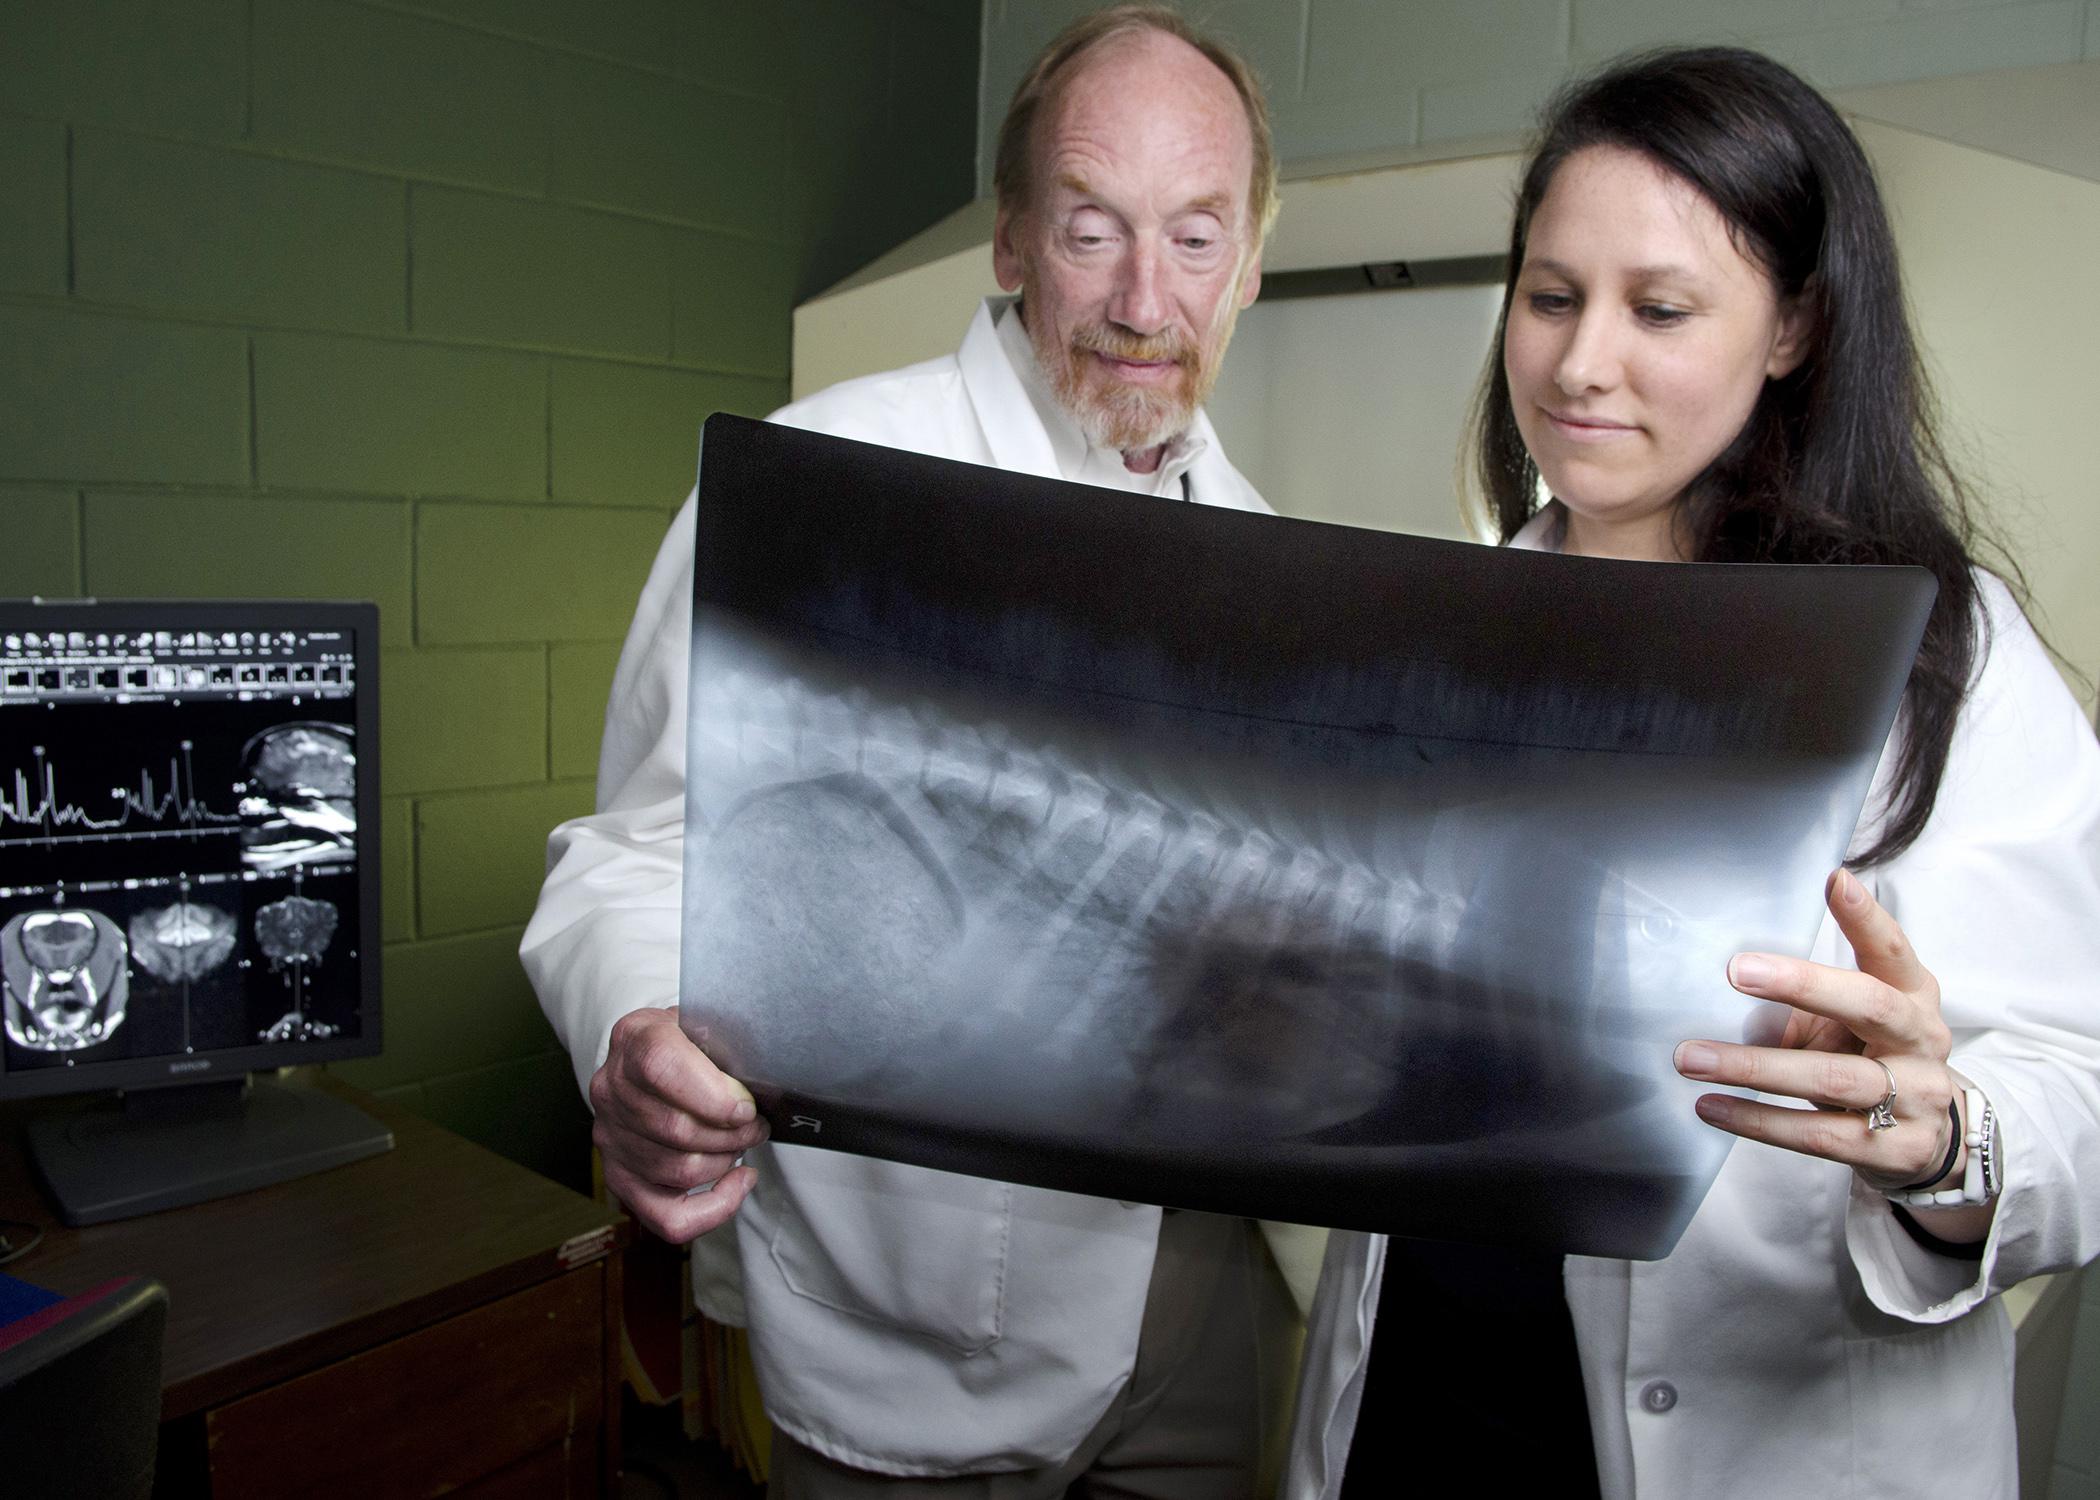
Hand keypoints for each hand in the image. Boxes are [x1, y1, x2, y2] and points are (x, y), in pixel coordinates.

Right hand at [589, 1005, 768, 1240]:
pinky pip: (666, 1216)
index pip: (661, 1067)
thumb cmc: (689, 1040)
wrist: (649, 1054)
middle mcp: (612, 1088)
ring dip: (725, 1162)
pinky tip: (737, 1183)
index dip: (712, 1095)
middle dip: (732, 1134)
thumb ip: (729, 1040)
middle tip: (758, 1126)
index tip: (747, 1107)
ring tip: (744, 1142)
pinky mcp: (619, 1175)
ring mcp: (611, 1135)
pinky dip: (712, 1209)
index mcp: (635, 1038)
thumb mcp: (707, 1021)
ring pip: (677, 1170)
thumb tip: (767, 1074)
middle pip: (675, 1129)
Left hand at [1672, 868, 1965, 1198]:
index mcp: (1912, 994)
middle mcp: (1921, 1039)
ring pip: (1831, 1078)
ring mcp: (1917, 1097)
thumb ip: (1808, 1001)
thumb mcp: (1852, 1021)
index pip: (1892, 950)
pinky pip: (1818, 1134)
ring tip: (1691, 1057)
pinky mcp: (1898, 1150)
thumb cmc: (1871, 1059)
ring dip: (1753, 1067)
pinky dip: (1759, 1120)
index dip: (1865, 917)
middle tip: (1736, 971)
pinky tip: (1712, 1106)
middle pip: (1868, 1005)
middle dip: (1802, 984)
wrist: (1928, 1141)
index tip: (1833, 881)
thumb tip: (1723, 980)